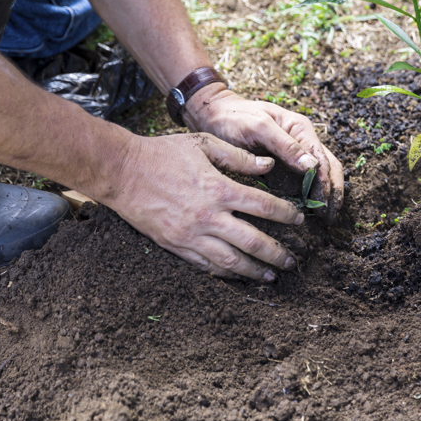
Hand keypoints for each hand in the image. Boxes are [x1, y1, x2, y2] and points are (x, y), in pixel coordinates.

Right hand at [102, 132, 303, 280]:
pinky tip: (238, 274)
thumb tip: (268, 166)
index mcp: (219, 189)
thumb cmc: (162, 153)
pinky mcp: (174, 245)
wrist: (120, 170)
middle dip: (276, 253)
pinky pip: (205, 264)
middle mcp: (208, 216)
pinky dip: (225, 272)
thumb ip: (239, 157)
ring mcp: (190, 234)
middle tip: (292, 261)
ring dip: (254, 270)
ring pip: (230, 260)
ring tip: (271, 276)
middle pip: (252, 241)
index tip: (300, 221)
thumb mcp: (203, 144)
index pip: (264, 207)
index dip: (286, 215)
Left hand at [185, 85, 344, 221]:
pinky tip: (310, 212)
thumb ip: (285, 145)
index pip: (323, 160)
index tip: (322, 205)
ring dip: (326, 196)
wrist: (213, 115)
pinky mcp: (283, 166)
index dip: (326, 184)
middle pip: (329, 168)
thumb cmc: (234, 117)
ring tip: (325, 218)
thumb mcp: (258, 127)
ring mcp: (294, 154)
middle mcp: (302, 141)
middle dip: (333, 192)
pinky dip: (311, 196)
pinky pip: (303, 182)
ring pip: (320, 176)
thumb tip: (312, 167)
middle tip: (329, 216)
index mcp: (300, 129)